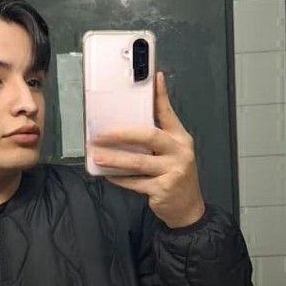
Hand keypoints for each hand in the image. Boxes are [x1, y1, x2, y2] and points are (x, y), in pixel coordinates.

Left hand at [87, 71, 205, 228]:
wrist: (187, 208)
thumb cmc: (175, 177)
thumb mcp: (173, 153)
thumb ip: (159, 135)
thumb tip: (137, 118)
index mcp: (181, 139)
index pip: (168, 113)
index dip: (160, 95)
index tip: (152, 77)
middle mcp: (179, 152)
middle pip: (149, 135)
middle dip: (122, 133)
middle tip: (102, 134)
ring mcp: (172, 171)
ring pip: (138, 161)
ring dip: (115, 159)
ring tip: (98, 156)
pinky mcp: (162, 189)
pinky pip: (135, 182)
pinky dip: (120, 178)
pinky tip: (108, 175)